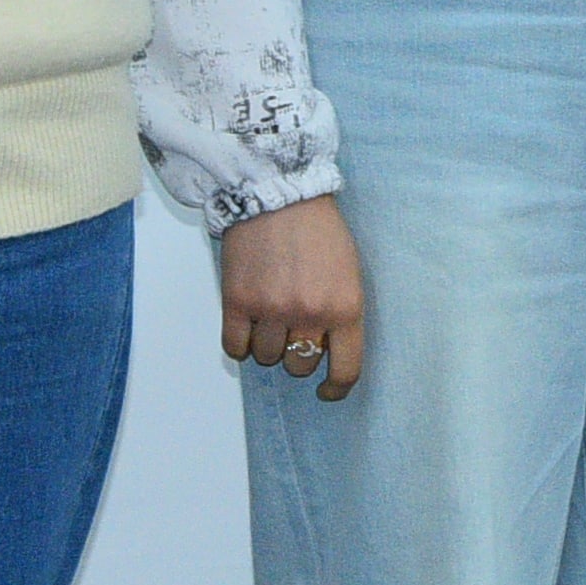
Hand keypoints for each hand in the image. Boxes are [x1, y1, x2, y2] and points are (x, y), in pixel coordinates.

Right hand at [219, 193, 366, 403]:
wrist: (279, 193)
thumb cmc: (318, 229)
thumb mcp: (350, 270)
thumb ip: (341, 311)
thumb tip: (328, 349)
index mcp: (345, 306)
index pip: (346, 368)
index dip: (336, 388)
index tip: (328, 391)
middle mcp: (308, 314)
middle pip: (299, 365)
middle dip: (296, 352)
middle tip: (293, 327)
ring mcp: (271, 310)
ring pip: (266, 358)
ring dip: (267, 344)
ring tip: (270, 315)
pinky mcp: (238, 302)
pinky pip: (235, 348)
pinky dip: (240, 342)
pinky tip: (247, 324)